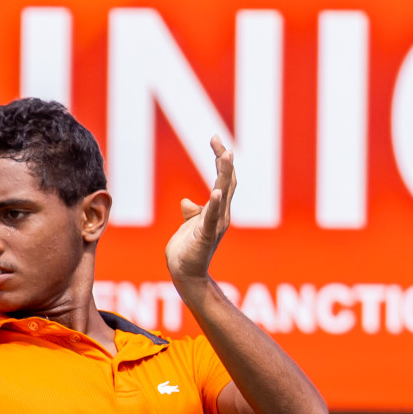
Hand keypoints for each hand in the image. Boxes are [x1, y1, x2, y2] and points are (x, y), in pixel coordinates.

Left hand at [165, 136, 235, 285]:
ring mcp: (215, 225)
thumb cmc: (188, 252)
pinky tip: (215, 191)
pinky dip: (213, 204)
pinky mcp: (205, 236)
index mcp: (218, 209)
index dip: (221, 159)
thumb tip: (186, 201)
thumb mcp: (189, 227)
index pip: (223, 179)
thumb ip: (193, 213)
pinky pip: (211, 218)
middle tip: (218, 141)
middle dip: (224, 161)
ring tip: (225, 157)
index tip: (214, 139)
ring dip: (224, 175)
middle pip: (227, 182)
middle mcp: (221, 214)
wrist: (185, 274)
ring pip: (223, 195)